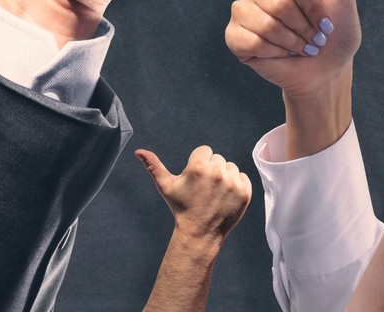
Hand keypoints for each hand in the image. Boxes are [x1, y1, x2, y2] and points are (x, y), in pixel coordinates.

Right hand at [136, 145, 251, 242]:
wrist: (200, 233)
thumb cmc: (181, 207)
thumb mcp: (166, 186)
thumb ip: (153, 166)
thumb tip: (138, 151)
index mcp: (198, 167)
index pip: (204, 151)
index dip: (198, 164)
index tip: (195, 180)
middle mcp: (217, 172)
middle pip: (217, 159)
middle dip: (211, 170)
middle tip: (203, 189)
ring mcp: (232, 183)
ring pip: (230, 167)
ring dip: (224, 177)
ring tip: (213, 194)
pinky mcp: (245, 192)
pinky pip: (243, 177)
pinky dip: (236, 186)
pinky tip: (225, 197)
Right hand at [224, 0, 358, 93]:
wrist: (327, 68)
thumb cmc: (337, 26)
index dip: (313, 4)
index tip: (325, 17)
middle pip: (277, 1)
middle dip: (303, 26)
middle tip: (312, 36)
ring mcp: (243, 9)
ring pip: (261, 21)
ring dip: (290, 42)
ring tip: (299, 46)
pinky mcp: (234, 36)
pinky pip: (246, 39)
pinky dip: (271, 52)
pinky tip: (278, 54)